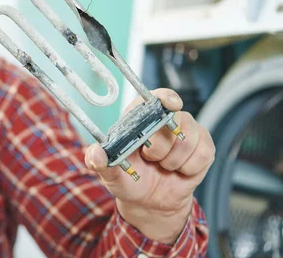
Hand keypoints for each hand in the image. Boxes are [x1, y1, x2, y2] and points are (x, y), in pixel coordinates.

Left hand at [84, 88, 214, 243]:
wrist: (150, 202)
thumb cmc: (129, 179)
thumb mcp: (110, 174)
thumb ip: (99, 162)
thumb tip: (94, 153)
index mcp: (140, 117)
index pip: (157, 97)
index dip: (166, 98)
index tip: (170, 105)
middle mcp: (166, 119)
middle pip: (173, 121)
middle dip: (159, 148)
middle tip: (150, 158)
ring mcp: (188, 131)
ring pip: (188, 140)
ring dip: (172, 161)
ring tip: (163, 166)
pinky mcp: (204, 147)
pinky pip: (203, 154)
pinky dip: (188, 168)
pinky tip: (179, 171)